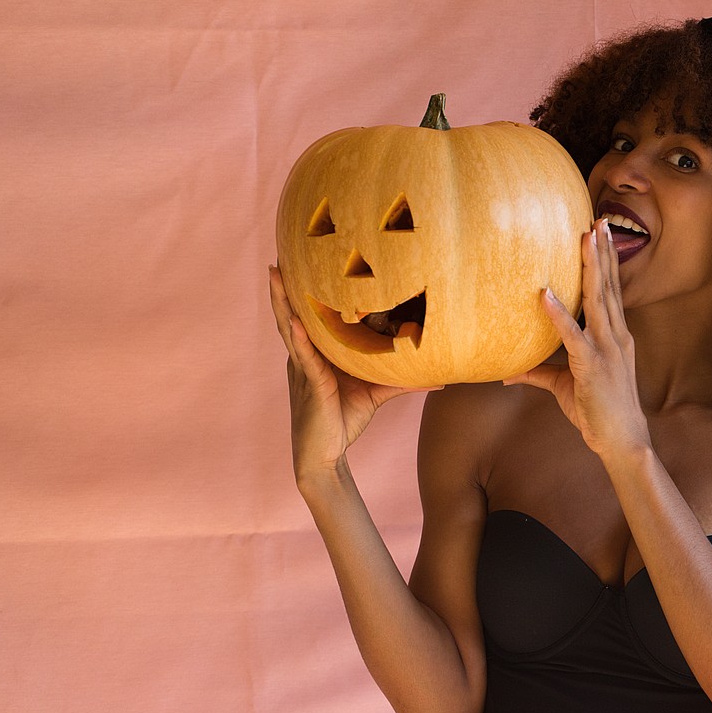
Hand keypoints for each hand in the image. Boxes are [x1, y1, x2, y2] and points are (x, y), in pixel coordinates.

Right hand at [268, 265, 435, 482]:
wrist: (324, 458)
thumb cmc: (344, 421)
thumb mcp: (375, 392)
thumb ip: (401, 378)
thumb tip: (437, 375)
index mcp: (317, 354)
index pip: (308, 317)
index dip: (302, 292)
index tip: (300, 262)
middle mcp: (305, 356)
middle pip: (292, 315)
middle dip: (284, 287)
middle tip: (278, 255)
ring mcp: (304, 369)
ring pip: (291, 329)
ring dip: (283, 302)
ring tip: (275, 274)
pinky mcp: (311, 385)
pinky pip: (305, 358)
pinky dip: (300, 338)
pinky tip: (296, 321)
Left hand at [503, 220, 649, 457]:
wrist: (623, 441)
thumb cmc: (598, 414)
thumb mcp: (565, 386)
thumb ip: (539, 373)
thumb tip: (507, 374)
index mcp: (616, 337)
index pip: (612, 291)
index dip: (608, 261)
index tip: (603, 233)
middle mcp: (616, 337)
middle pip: (609, 286)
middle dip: (604, 251)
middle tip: (598, 219)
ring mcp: (607, 349)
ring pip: (598, 299)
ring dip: (591, 266)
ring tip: (586, 237)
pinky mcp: (592, 366)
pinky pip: (572, 335)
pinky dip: (558, 314)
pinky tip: (544, 295)